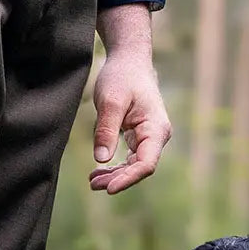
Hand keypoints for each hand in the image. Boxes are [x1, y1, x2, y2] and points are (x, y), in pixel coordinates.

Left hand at [89, 5, 171, 193]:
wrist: (128, 61)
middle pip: (139, 168)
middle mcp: (156, 136)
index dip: (128, 178)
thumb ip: (106, 130)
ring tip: (92, 181)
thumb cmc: (122, 76)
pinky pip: (128, 158)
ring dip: (114, 175)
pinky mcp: (138, 137)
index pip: (146, 164)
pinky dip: (114, 166)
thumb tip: (102, 159)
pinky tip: (97, 172)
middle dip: (118, 179)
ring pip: (133, 165)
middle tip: (93, 185)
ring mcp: (148, 138)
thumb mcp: (110, 101)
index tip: (109, 189)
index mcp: (156, 128)